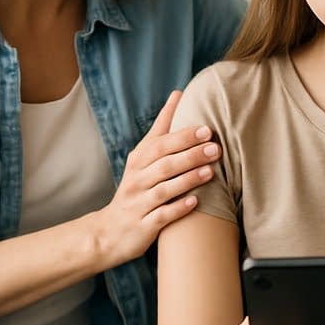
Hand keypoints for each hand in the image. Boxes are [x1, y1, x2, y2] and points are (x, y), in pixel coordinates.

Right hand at [91, 90, 222, 264]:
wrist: (109, 231)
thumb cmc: (136, 186)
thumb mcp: (144, 155)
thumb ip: (163, 127)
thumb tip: (179, 93)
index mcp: (139, 160)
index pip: (160, 144)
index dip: (182, 135)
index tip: (206, 128)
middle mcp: (136, 179)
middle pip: (163, 164)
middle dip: (190, 155)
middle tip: (215, 147)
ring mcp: (138, 203)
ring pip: (163, 189)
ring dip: (187, 180)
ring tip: (211, 171)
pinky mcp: (143, 226)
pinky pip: (161, 216)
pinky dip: (178, 209)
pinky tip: (195, 202)